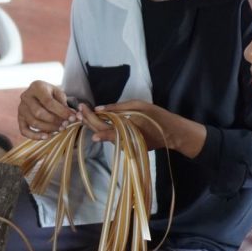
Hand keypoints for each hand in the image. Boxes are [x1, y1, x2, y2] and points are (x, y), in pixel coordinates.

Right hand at [18, 81, 75, 138]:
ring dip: (48, 128)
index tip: (72, 118)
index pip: (48, 102)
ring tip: (60, 129)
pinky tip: (46, 136)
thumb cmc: (51, 93)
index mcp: (36, 87)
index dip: (61, 111)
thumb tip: (76, 116)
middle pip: (39, 113)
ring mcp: (21, 108)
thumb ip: (66, 104)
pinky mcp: (20, 118)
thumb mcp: (59, 93)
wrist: (39, 93)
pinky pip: (24, 130)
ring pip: (33, 122)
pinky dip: (35, 136)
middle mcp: (26, 96)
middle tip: (65, 124)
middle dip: (54, 121)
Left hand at [78, 101, 205, 157]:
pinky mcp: (126, 144)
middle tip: (79, 109)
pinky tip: (96, 119)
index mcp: (122, 131)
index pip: (100, 126)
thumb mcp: (138, 106)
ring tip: (84, 113)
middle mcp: (120, 141)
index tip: (81, 108)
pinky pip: (111, 136)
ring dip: (93, 124)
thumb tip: (99, 108)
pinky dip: (102, 127)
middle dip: (87, 120)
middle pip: (98, 131)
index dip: (89, 117)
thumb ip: (118, 108)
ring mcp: (123, 144)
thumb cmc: (156, 116)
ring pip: (104, 134)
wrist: (172, 133)